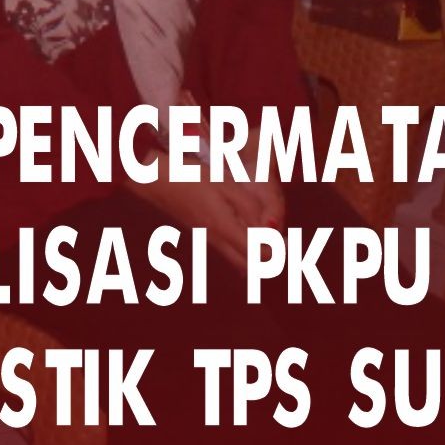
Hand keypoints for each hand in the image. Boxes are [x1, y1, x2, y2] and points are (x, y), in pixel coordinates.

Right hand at [138, 166, 282, 282]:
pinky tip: (250, 230)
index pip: (259, 255)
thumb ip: (250, 206)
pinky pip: (231, 253)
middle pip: (251, 268)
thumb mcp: (224, 184)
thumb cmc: (190, 176)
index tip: (290, 240)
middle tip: (283, 244)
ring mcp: (208, 242)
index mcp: (223, 227)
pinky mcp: (205, 238)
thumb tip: (273, 225)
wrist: (155, 180)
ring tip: (269, 236)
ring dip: (258, 256)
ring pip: (241, 263)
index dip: (279, 252)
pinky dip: (246, 250)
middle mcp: (216, 241)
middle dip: (271, 261)